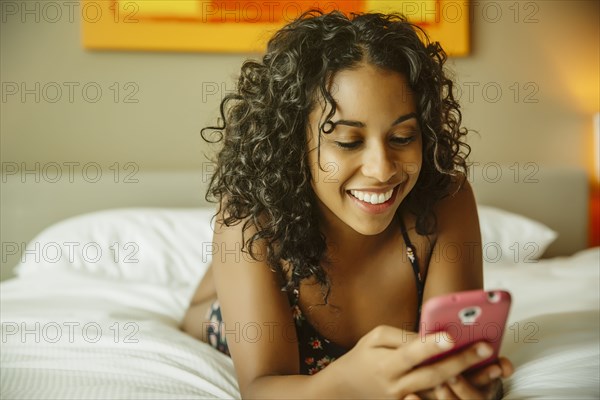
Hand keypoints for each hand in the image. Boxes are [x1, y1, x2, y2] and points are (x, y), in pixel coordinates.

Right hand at [317, 325, 498, 398]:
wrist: (347, 389)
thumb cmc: (363, 357)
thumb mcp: (374, 337)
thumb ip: (401, 336)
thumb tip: (431, 336)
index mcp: (386, 365)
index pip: (410, 355)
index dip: (430, 346)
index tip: (450, 336)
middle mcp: (398, 386)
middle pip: (433, 375)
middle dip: (461, 361)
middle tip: (484, 347)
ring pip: (442, 392)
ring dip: (469, 380)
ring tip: (493, 366)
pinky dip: (459, 392)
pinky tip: (480, 381)